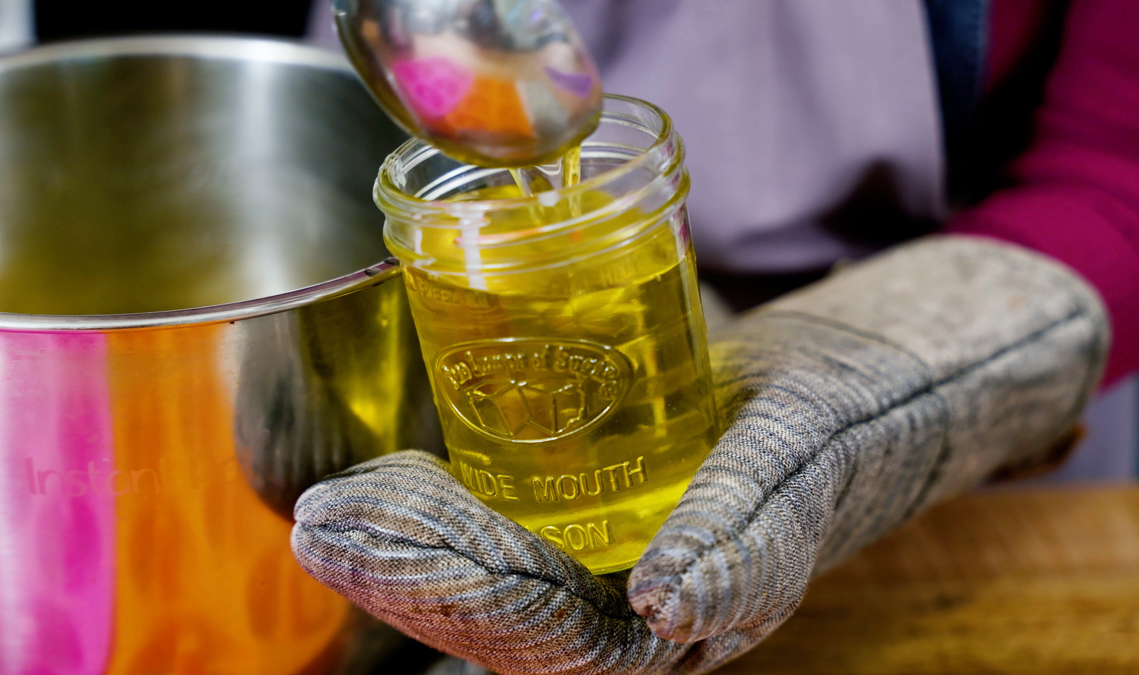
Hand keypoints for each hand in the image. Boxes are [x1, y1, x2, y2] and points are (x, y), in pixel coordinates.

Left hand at [292, 237, 1107, 673]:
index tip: (367, 537)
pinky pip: (501, 535)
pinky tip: (388, 479)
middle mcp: (627, 611)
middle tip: (321, 522)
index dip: (451, 594)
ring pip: (485, 581)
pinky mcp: (591, 525)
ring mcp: (603, 571)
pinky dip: (440, 512)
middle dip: (402, 574)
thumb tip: (668, 607)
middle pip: (493, 616)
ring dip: (404, 549)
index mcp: (676, 621)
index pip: (540, 633)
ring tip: (327, 510)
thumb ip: (741, 539)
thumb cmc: (837, 423)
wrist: (852, 394)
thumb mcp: (798, 463)